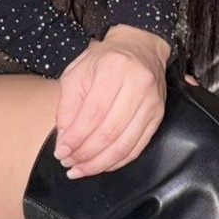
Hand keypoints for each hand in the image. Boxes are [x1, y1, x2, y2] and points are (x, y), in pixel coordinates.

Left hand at [54, 26, 174, 177]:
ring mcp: (152, 102)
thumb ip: (68, 107)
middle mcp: (138, 85)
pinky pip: (137, 147)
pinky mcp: (158, 116)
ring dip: (100, 163)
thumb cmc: (103, 61)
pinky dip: (118, 161)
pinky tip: (102, 164)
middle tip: (69, 164)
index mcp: (113, 69)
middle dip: (86, 155)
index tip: (61, 152)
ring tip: (81, 170)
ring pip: (125, 144)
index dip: (75, 138)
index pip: (93, 114)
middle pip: (109, 132)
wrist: (139, 48)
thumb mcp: (77, 74)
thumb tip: (64, 142)